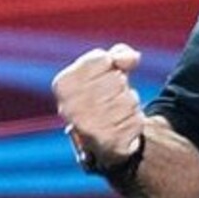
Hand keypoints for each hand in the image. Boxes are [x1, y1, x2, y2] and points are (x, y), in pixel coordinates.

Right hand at [51, 43, 146, 162]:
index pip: (101, 59)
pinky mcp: (107, 143)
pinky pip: (135, 120)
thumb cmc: (104, 95)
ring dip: (130, 103)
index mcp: (63, 84)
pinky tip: (121, 126)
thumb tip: (133, 58)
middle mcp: (69, 107)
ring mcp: (87, 127)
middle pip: (117, 80)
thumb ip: (120, 54)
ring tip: (116, 112)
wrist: (104, 137)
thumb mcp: (108, 68)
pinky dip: (135, 120)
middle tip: (111, 97)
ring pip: (128, 100)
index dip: (111, 65)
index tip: (103, 77)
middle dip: (121, 85)